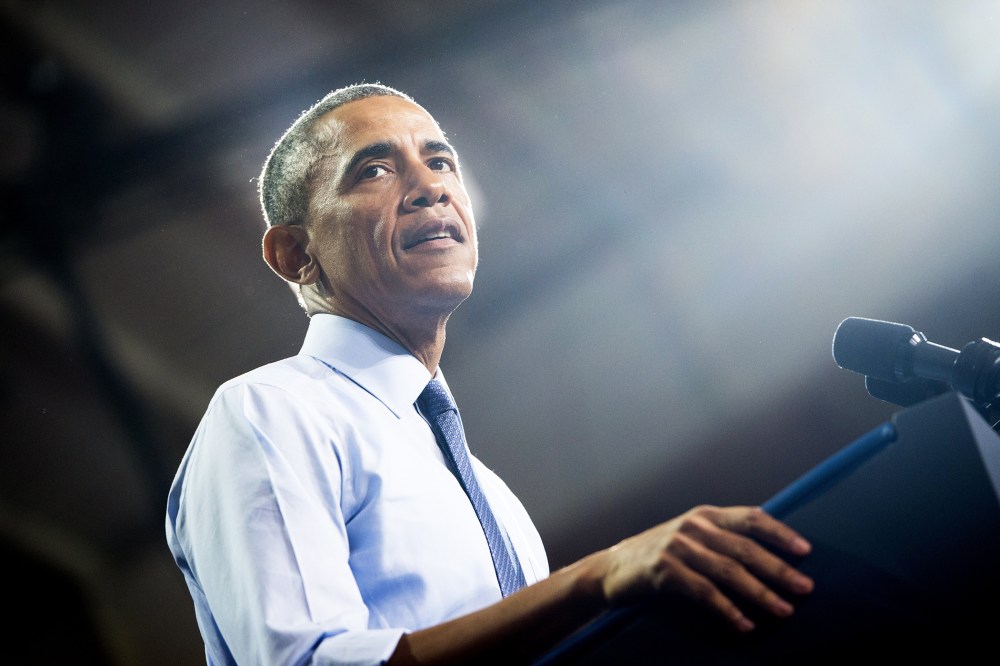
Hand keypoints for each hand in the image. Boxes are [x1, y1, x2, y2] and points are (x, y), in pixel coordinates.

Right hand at [598, 505, 812, 631]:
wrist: (612, 568)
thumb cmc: (660, 555)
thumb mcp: (691, 538)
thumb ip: (722, 540)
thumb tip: (770, 557)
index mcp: (706, 516)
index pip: (750, 517)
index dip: (780, 532)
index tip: (805, 550)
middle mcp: (694, 526)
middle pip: (745, 547)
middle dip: (778, 569)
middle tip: (805, 587)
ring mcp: (678, 546)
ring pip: (728, 571)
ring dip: (760, 593)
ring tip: (783, 610)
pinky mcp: (664, 570)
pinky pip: (704, 592)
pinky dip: (727, 609)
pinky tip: (745, 624)